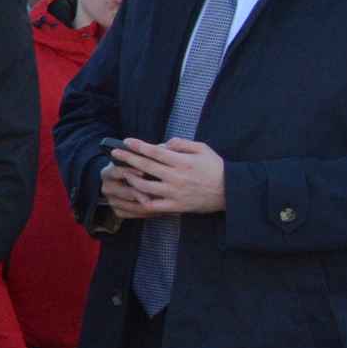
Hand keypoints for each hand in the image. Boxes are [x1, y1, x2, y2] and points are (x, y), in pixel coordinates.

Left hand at [107, 137, 225, 215]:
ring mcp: (175, 193)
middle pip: (145, 167)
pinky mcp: (176, 206)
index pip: (155, 152)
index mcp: (183, 162)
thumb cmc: (215, 168)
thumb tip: (162, 144)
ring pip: (145, 187)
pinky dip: (142, 199)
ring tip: (124, 173)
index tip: (126, 141)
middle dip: (128, 158)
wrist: (230, 191)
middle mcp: (177, 177)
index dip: (138, 146)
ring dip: (132, 179)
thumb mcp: (202, 149)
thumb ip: (181, 144)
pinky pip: (153, 205)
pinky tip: (136, 193)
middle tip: (115, 153)